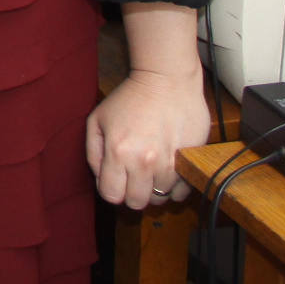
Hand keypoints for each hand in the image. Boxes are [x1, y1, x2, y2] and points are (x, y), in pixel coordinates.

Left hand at [87, 67, 210, 209]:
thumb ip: (93, 153)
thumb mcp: (97, 120)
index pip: (111, 195)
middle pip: (137, 202)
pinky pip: (183, 191)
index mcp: (118, 152)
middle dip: (131, 193)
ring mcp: (170, 162)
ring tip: (151, 168)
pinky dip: (175, 187)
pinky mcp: (190, 160)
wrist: (166, 80)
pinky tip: (168, 170)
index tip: (115, 181)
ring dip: (154, 188)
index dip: (110, 190)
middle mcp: (145, 162)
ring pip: (160, 198)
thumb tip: (100, 179)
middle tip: (133, 178)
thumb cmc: (129, 98)